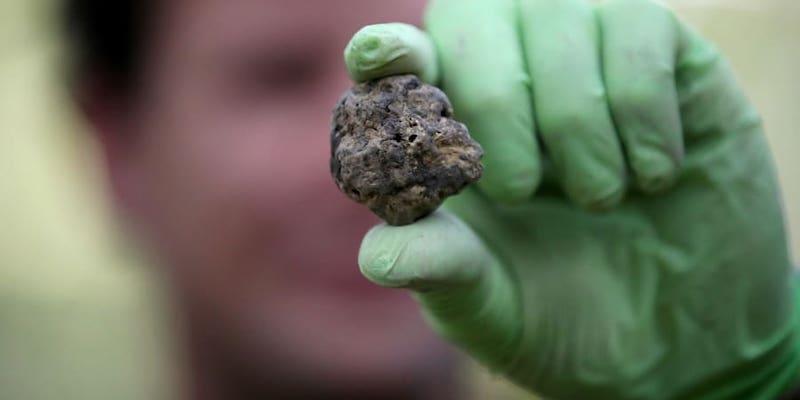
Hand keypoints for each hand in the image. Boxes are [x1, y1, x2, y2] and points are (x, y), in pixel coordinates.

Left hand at [345, 1, 798, 398]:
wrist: (678, 337)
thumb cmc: (564, 316)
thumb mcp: (492, 309)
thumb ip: (440, 271)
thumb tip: (378, 252)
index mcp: (445, 134)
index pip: (402, 57)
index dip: (390, 50)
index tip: (381, 58)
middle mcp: (508, 80)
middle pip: (471, 18)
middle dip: (495, 104)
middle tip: (522, 191)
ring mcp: (586, 62)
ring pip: (558, 17)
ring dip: (576, 122)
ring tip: (599, 199)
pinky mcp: (665, 59)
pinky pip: (638, 28)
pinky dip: (641, 111)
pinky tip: (653, 174)